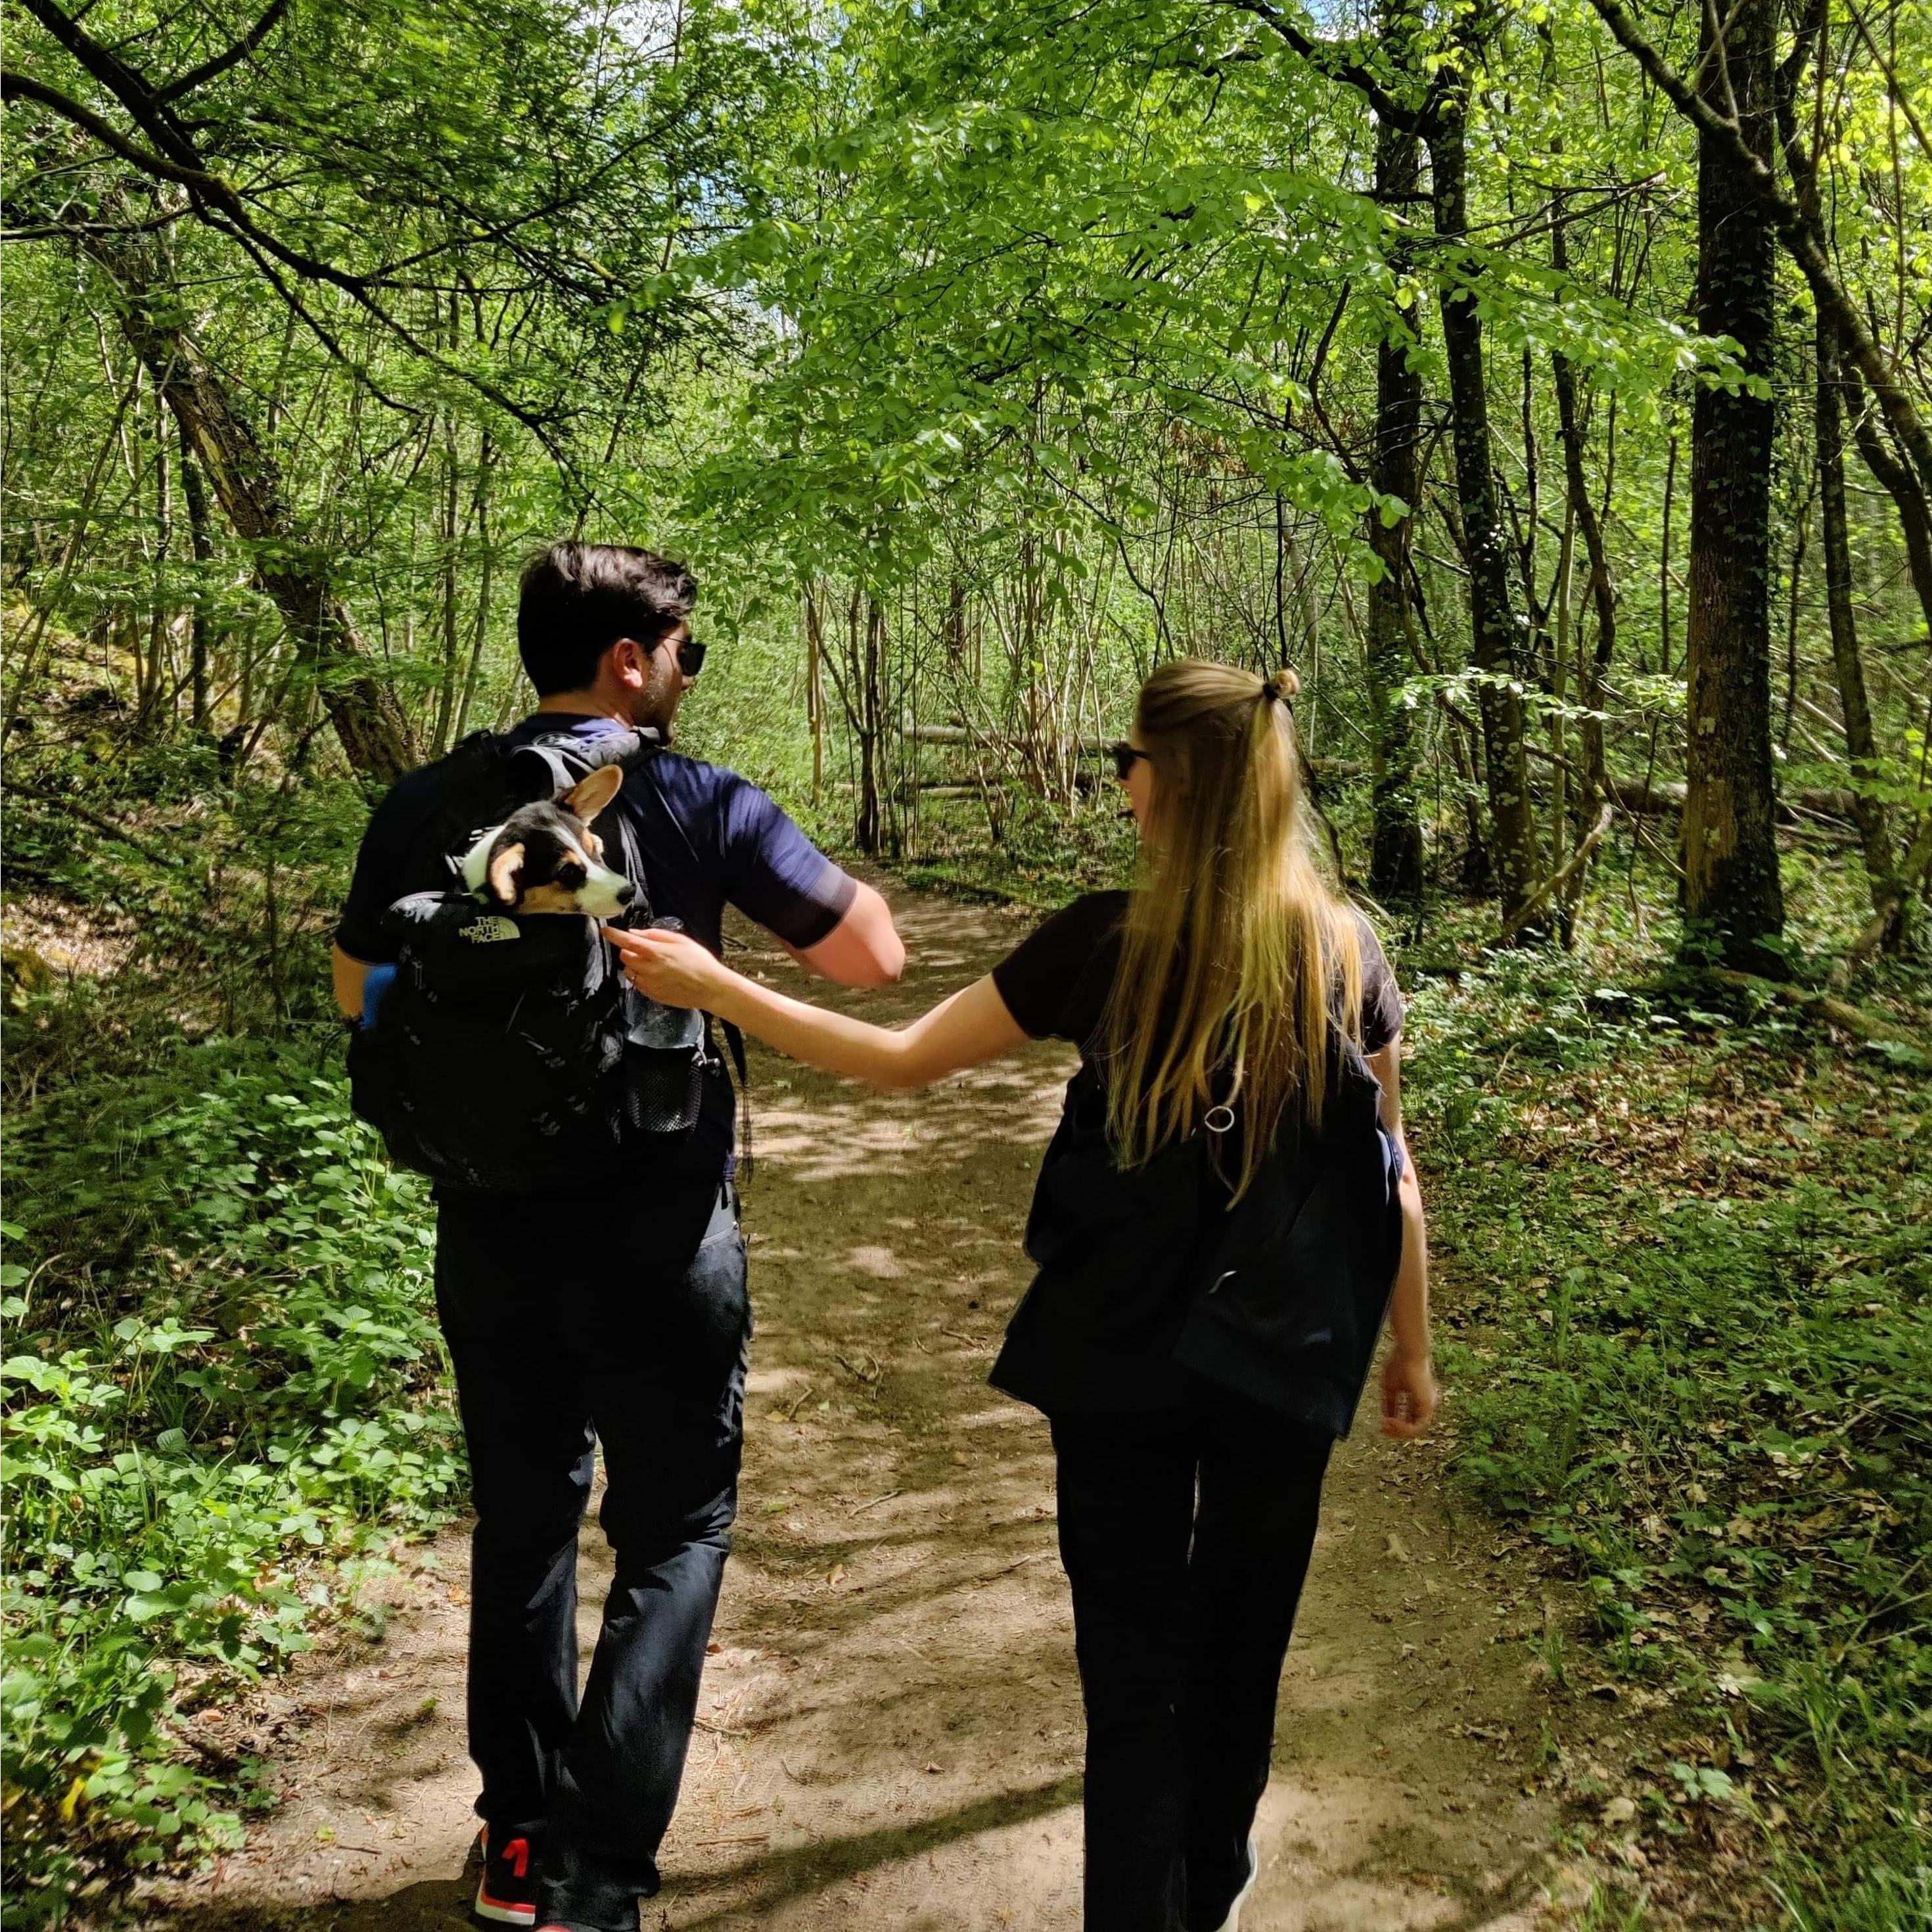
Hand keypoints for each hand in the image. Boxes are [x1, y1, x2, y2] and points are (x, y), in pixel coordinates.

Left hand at [601, 924, 731, 1008]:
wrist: (711, 988)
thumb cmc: (700, 962)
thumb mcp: (681, 941)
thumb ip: (656, 935)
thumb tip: (636, 933)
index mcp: (656, 952)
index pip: (626, 942)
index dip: (613, 934)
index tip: (606, 930)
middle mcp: (648, 969)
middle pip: (624, 957)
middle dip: (629, 951)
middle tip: (645, 950)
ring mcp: (649, 984)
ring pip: (629, 971)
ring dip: (635, 965)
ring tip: (653, 965)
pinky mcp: (651, 995)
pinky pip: (637, 984)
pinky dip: (641, 978)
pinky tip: (658, 976)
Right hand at [1380, 1346, 1437, 1439]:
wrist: (1408, 1353)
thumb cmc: (1399, 1364)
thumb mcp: (1391, 1388)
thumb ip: (1390, 1404)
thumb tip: (1387, 1418)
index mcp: (1418, 1398)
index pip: (1408, 1418)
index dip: (1395, 1424)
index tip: (1381, 1423)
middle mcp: (1425, 1403)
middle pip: (1413, 1426)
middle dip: (1396, 1431)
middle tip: (1382, 1429)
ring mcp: (1428, 1405)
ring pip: (1416, 1430)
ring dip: (1400, 1431)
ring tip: (1385, 1426)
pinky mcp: (1427, 1405)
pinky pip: (1418, 1426)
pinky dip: (1404, 1428)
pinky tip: (1392, 1422)